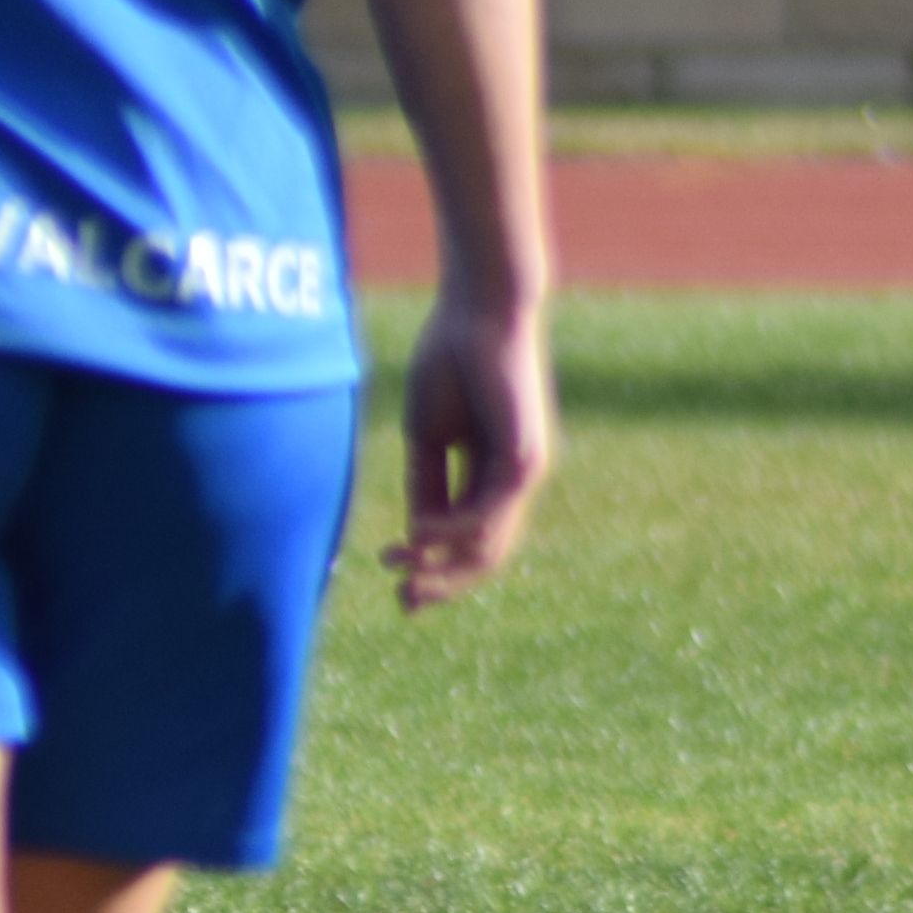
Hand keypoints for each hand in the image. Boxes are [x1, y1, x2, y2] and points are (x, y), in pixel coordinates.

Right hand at [380, 284, 550, 609]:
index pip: (467, 537)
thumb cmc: (449, 360)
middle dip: (442, 582)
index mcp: (491, 472)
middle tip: (403, 602)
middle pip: (483, 553)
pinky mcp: (524, 458)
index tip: (388, 571)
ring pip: (490, 544)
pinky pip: (489, 513)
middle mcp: (514, 479)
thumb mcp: (426, 436)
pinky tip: (419, 533)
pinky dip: (452, 530)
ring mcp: (524, 471)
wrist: (478, 310)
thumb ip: (426, 485)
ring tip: (402, 574)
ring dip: (445, 567)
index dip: (429, 562)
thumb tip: (418, 537)